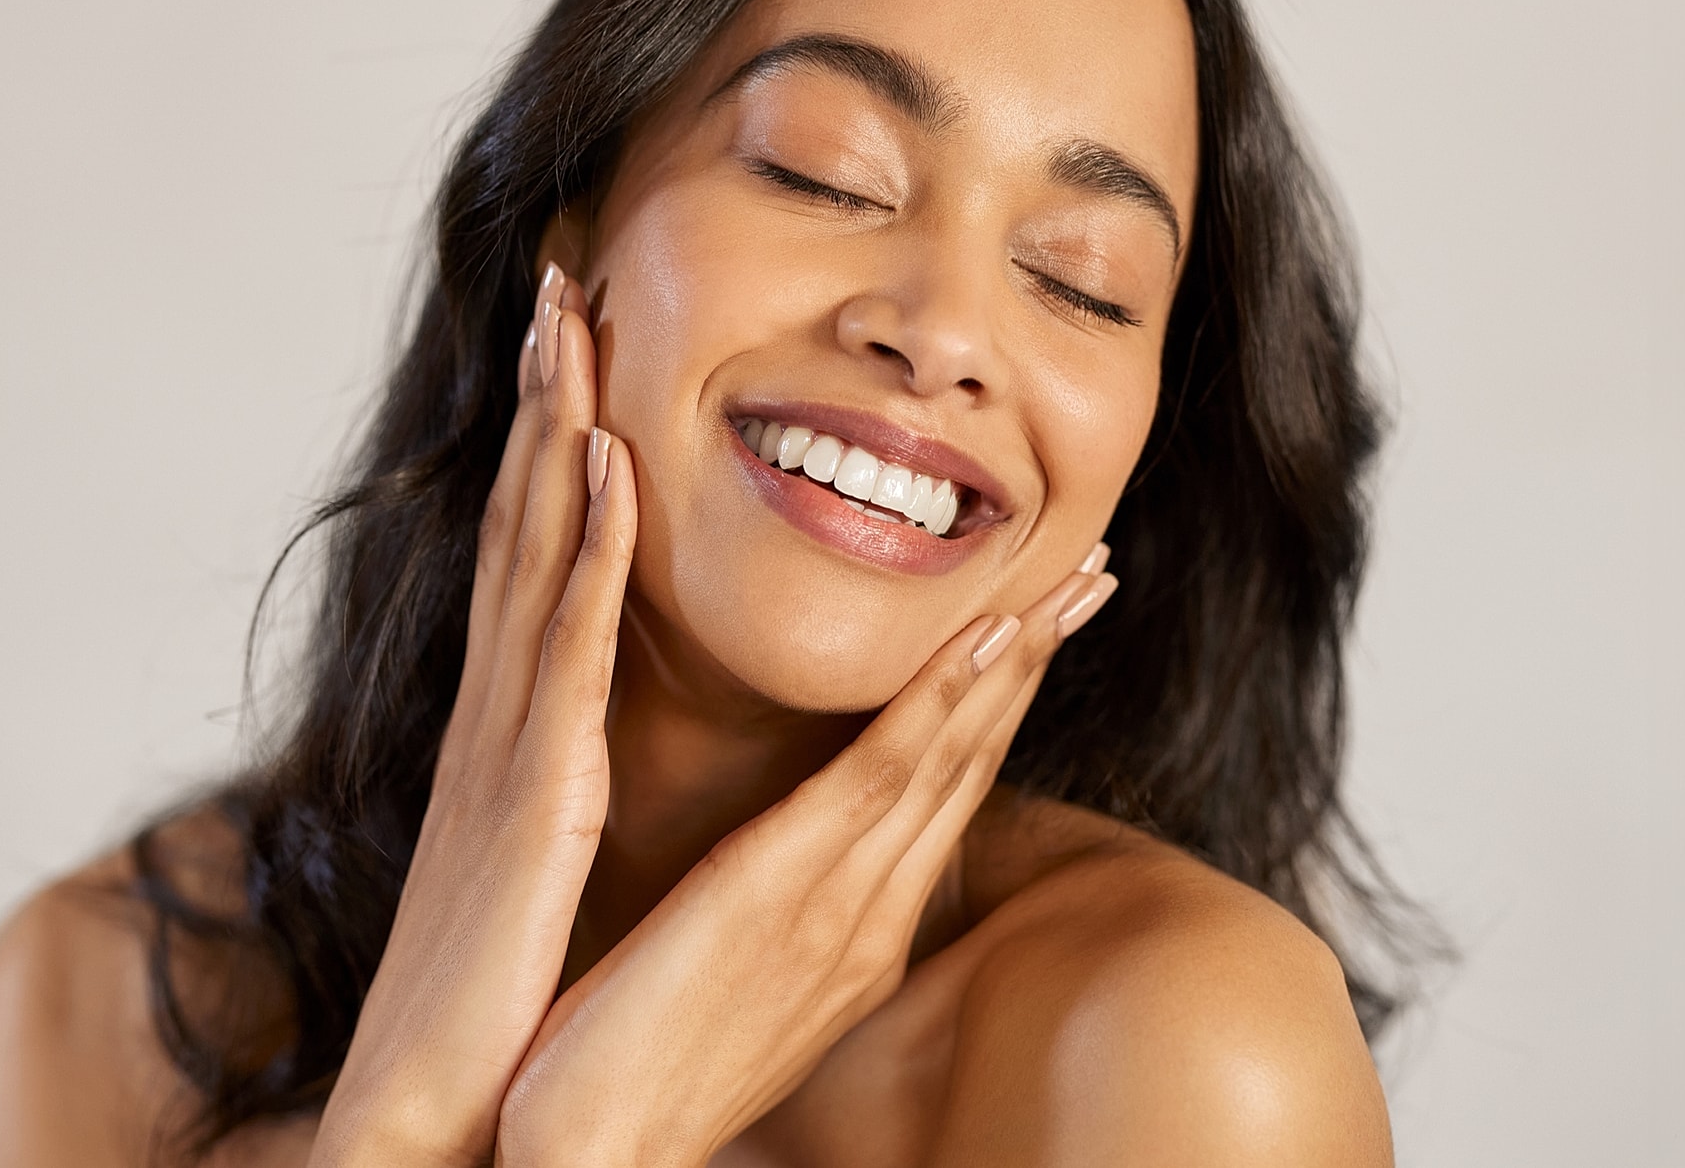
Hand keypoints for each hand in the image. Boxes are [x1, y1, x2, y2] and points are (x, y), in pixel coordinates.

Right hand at [308, 264, 631, 1167]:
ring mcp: (506, 747)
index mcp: (510, 739)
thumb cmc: (492, 1012)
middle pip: (522, 523)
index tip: (575, 349)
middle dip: (542, 395)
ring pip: (534, 553)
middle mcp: (497, 719)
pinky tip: (605, 460)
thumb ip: (549, 794)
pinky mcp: (532, 796)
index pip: (533, 562)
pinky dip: (584, 545)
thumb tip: (577, 752)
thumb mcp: (529, 873)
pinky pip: (563, 648)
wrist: (432, 1119)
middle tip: (562, 277)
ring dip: (556, 426)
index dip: (550, 448)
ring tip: (573, 315)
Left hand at [495, 548, 1117, 1166]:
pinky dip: (942, 703)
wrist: (589, 1154)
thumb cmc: (629, 1068)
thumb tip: (773, 873)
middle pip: (972, 766)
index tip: (1035, 621)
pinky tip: (987, 639)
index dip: (996, 704)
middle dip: (1037, 664)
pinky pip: (883, 778)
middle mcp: (870, 919)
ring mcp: (840, 908)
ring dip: (1014, 660)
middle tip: (1095, 574)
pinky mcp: (785, 893)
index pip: (941, 795)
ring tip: (1070, 579)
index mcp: (855, 935)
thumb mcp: (717, 982)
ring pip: (949, 757)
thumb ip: (766, 920)